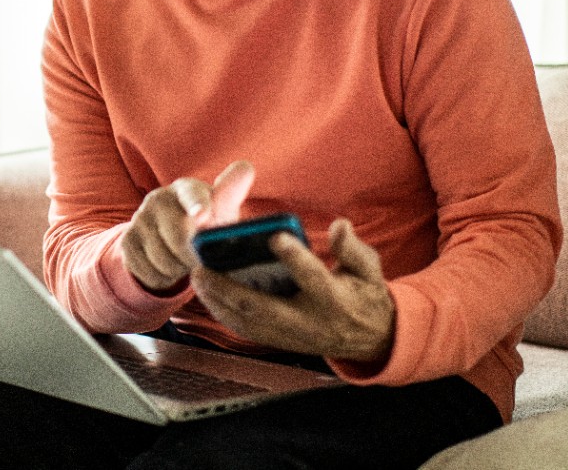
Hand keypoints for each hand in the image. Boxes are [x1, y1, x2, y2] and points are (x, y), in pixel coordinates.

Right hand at [121, 161, 253, 291]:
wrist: (175, 238)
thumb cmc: (209, 222)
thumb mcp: (224, 210)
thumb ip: (232, 192)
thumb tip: (245, 168)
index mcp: (186, 188)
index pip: (192, 195)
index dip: (197, 205)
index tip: (203, 216)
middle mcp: (159, 198)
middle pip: (178, 238)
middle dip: (195, 258)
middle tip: (204, 263)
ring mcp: (140, 218)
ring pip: (163, 260)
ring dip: (179, 271)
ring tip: (186, 263)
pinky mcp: (126, 240)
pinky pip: (147, 271)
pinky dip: (162, 278)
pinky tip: (169, 268)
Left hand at [191, 218, 395, 361]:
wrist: (371, 340)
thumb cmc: (365, 295)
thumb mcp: (368, 270)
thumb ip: (352, 248)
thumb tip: (339, 225)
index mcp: (334, 299)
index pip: (312, 277)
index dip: (295, 257)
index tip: (275, 236)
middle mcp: (308, 321)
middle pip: (264, 307)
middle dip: (229, 289)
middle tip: (203, 267)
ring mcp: (291, 336)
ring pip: (248, 322)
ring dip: (218, 303)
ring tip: (196, 279)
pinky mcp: (280, 342)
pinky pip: (247, 331)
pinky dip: (224, 314)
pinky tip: (207, 296)